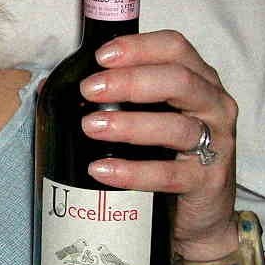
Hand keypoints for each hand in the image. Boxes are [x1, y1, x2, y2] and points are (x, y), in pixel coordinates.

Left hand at [77, 30, 237, 260]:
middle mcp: (213, 106)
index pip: (175, 48)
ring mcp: (216, 144)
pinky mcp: (207, 182)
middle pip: (178, 80)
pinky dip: (134, 172)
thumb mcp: (148, 120)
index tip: (101, 57)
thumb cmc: (169, 156)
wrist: (201, 216)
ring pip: (176, 126)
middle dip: (130, 81)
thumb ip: (112, 98)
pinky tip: (103, 170)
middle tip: (90, 90)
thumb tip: (49, 87)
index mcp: (198, 81)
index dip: (139, 47)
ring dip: (129, 124)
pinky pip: (169, 174)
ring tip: (90, 127)